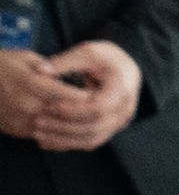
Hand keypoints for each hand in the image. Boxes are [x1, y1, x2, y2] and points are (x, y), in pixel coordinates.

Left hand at [11, 40, 142, 151]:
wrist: (125, 68)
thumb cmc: (105, 57)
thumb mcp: (87, 52)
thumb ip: (64, 61)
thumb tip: (39, 70)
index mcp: (122, 89)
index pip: (99, 107)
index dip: (73, 109)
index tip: (50, 105)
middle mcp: (125, 110)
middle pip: (95, 127)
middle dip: (64, 126)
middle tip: (37, 121)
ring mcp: (119, 122)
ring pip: (93, 139)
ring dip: (65, 139)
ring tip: (38, 134)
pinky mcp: (111, 129)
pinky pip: (91, 141)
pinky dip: (69, 143)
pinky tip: (49, 141)